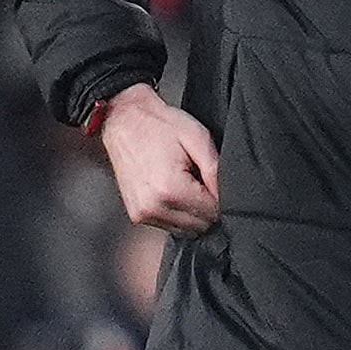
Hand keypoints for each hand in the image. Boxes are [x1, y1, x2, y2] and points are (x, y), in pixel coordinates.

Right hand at [99, 83, 220, 232]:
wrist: (125, 120)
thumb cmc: (159, 125)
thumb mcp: (198, 138)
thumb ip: (215, 170)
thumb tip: (226, 196)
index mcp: (169, 190)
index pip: (212, 213)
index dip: (220, 197)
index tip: (212, 178)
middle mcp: (152, 207)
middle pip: (200, 225)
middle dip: (207, 205)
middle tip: (198, 177)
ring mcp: (142, 213)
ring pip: (186, 229)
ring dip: (192, 211)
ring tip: (185, 181)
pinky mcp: (137, 214)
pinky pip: (170, 225)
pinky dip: (178, 212)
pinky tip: (174, 188)